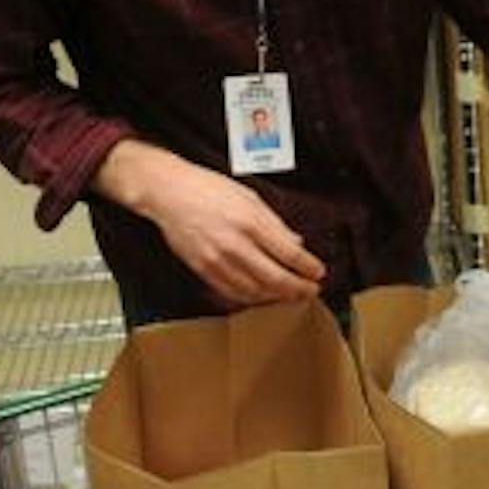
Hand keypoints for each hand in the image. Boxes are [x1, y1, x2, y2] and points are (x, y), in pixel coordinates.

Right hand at [91, 139, 324, 308]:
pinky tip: (263, 296)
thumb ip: (275, 223)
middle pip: (276, 278)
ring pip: (256, 291)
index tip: (318, 273)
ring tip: (290, 295)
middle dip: (298, 289)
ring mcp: (218, 260)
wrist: (170, 193)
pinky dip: (252, 298)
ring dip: (277, 297)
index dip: (308, 268)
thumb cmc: (208, 189)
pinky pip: (233, 293)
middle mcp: (236, 244)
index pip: (290, 254)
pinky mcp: (204, 270)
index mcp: (251, 222)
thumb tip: (296, 243)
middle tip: (310, 291)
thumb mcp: (250, 197)